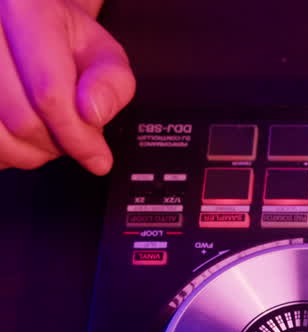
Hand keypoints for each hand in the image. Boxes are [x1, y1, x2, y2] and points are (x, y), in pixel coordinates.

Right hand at [0, 0, 134, 173]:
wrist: (21, 30)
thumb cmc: (62, 42)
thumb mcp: (102, 53)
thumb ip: (112, 83)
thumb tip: (92, 115)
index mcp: (26, 10)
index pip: (49, 92)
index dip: (77, 136)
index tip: (97, 156)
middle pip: (20, 120)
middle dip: (55, 145)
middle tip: (71, 141)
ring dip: (27, 153)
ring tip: (46, 136)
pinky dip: (4, 153)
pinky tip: (18, 137)